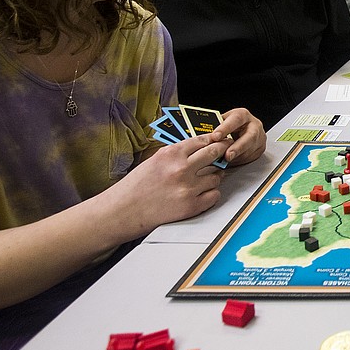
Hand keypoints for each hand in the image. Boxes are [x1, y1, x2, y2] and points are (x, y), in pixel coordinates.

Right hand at [107, 132, 230, 237]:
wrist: (124, 210)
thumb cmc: (136, 186)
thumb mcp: (155, 160)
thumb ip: (177, 153)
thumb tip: (200, 146)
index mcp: (171, 154)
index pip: (203, 140)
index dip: (215, 140)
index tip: (220, 140)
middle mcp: (181, 168)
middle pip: (214, 154)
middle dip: (222, 152)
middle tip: (225, 153)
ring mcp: (188, 188)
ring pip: (216, 176)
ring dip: (214, 176)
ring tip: (204, 179)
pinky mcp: (191, 206)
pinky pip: (214, 195)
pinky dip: (211, 193)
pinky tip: (202, 193)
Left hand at [212, 107, 265, 164]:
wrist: (244, 128)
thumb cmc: (230, 125)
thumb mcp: (222, 121)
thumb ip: (215, 127)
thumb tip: (199, 135)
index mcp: (243, 115)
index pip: (236, 119)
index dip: (225, 128)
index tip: (215, 137)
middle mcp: (254, 125)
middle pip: (249, 137)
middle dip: (238, 147)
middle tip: (227, 155)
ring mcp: (259, 137)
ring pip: (250, 150)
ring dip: (237, 157)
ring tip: (224, 160)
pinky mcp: (260, 148)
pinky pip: (250, 157)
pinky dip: (239, 160)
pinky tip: (231, 160)